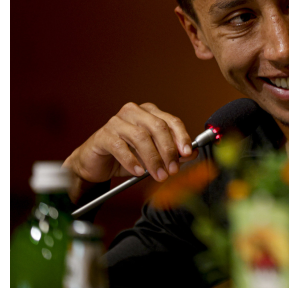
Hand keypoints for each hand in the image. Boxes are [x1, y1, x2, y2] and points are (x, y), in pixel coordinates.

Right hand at [64, 102, 194, 192]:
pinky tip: (139, 172)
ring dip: (153, 159)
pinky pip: (120, 147)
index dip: (181, 137)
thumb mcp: (154, 155)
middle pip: (158, 127)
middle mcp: (134, 112)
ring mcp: (117, 122)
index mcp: (150, 113)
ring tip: (158, 175)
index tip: (187, 153)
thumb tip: (191, 153)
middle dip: (168, 150)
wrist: (97, 164)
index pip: (171, 121)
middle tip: (172, 170)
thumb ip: (172, 153)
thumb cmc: (127, 156)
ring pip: (140, 137)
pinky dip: (132, 161)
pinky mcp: (103, 135)